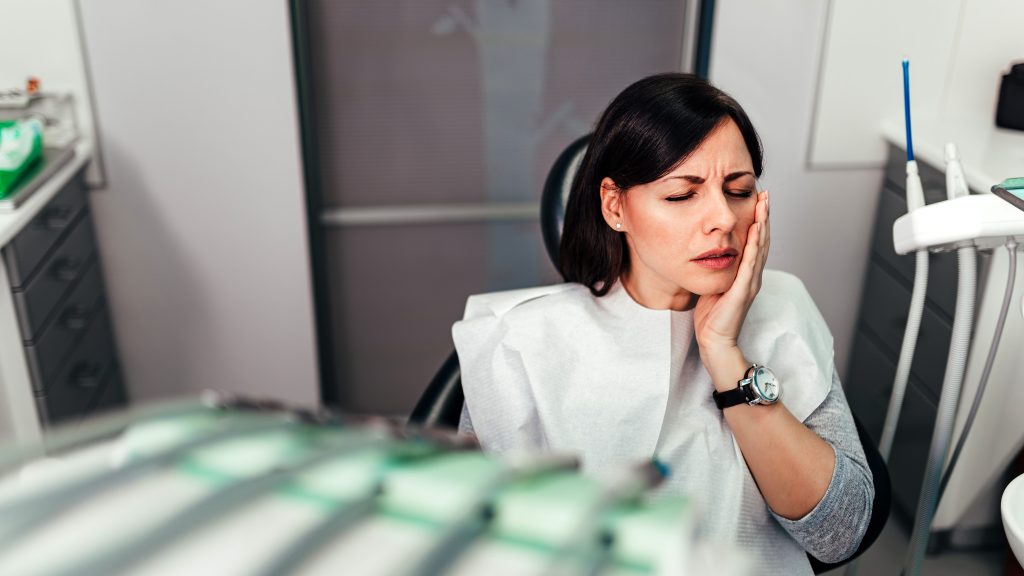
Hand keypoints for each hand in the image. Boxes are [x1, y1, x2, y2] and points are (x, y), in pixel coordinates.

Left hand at [693, 190, 769, 362]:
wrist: (714, 340)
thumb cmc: (712, 315)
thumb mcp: (715, 283)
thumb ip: (719, 267)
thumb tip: (711, 250)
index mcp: (747, 274)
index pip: (755, 242)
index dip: (758, 220)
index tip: (758, 199)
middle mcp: (752, 276)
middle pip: (763, 240)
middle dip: (764, 215)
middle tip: (766, 193)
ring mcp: (750, 282)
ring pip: (760, 248)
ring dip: (763, 224)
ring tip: (764, 204)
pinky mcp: (743, 290)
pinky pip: (750, 264)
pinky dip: (754, 245)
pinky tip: (756, 230)